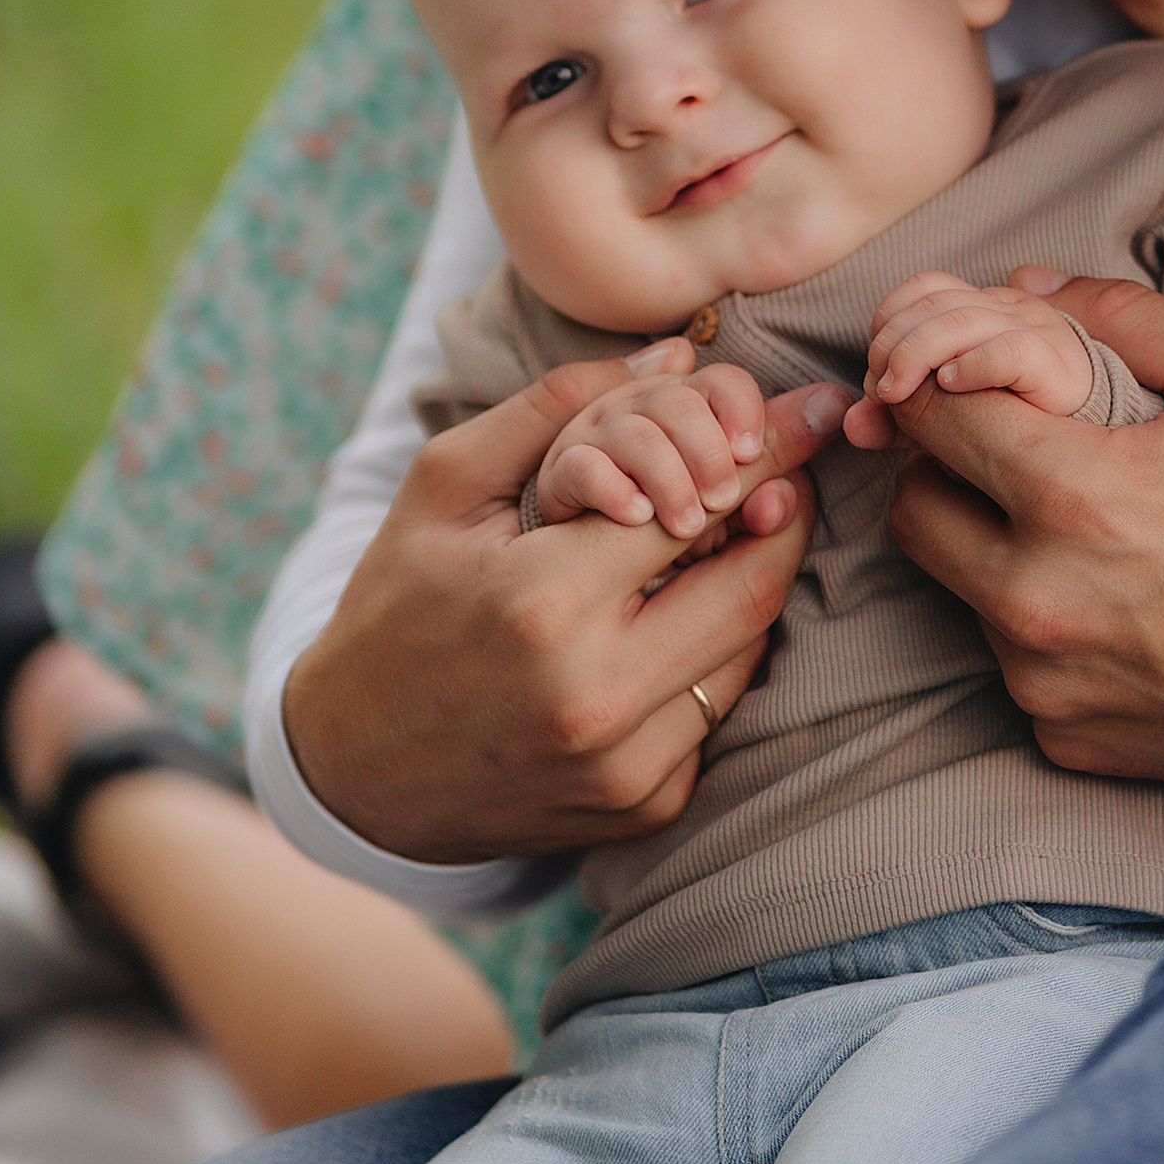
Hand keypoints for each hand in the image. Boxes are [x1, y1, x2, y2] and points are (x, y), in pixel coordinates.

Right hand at [282, 355, 829, 863]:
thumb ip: (558, 407)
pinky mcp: (644, 807)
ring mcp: (626, 766)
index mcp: (544, 603)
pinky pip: (715, 713)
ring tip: (709, 549)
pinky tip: (661, 633)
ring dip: (744, 590)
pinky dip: (706, 661)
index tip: (811, 413)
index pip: (701, 505)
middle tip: (778, 480)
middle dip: (780, 520)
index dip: (768, 451)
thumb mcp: (446, 488)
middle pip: (754, 588)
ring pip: (747, 651)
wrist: (352, 773)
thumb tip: (677, 356)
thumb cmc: (396, 608)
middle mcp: (596, 696)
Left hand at [885, 276, 1163, 806]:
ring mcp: (1043, 679)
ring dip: (993, 547)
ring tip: (1081, 529)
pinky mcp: (1061, 737)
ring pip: (957, 587)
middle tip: (1012, 448)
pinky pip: (1011, 663)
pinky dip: (1042, 627)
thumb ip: (1127, 316)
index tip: (965, 377)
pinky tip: (1118, 607)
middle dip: (945, 466)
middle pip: (913, 506)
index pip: (930, 414)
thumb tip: (1024, 286)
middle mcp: (1037, 595)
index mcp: (1075, 494)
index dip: (937, 381)